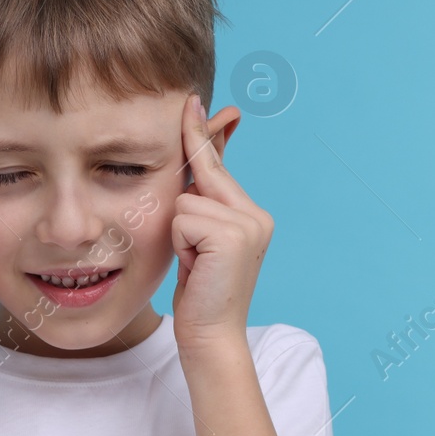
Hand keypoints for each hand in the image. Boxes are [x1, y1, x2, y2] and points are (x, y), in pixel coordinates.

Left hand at [171, 94, 271, 350]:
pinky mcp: (233, 235)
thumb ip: (200, 201)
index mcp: (251, 214)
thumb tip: (192, 162)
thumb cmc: (198, 292)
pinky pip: (184, 217)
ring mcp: (249, 223)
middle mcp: (256, 214)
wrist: (209, 335)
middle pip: (203, 173)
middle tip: (187, 182)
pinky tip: (195, 267)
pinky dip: (181, 243)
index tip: (190, 100)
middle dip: (186, 185)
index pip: (217, 165)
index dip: (201, 133)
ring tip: (193, 263)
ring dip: (179, 233)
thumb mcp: (196, 240)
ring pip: (186, 200)